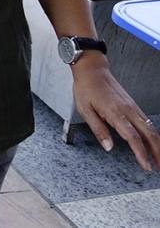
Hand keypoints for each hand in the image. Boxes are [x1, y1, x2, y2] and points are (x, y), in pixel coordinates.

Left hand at [72, 56, 159, 170]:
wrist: (93, 69)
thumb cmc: (86, 88)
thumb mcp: (85, 110)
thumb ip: (98, 130)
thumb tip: (108, 147)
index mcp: (115, 112)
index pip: (133, 137)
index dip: (141, 153)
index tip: (146, 166)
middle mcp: (128, 110)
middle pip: (149, 134)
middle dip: (157, 153)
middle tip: (159, 168)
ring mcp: (133, 107)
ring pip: (151, 129)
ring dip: (158, 145)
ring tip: (159, 160)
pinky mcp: (133, 106)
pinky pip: (147, 123)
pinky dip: (153, 135)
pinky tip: (154, 143)